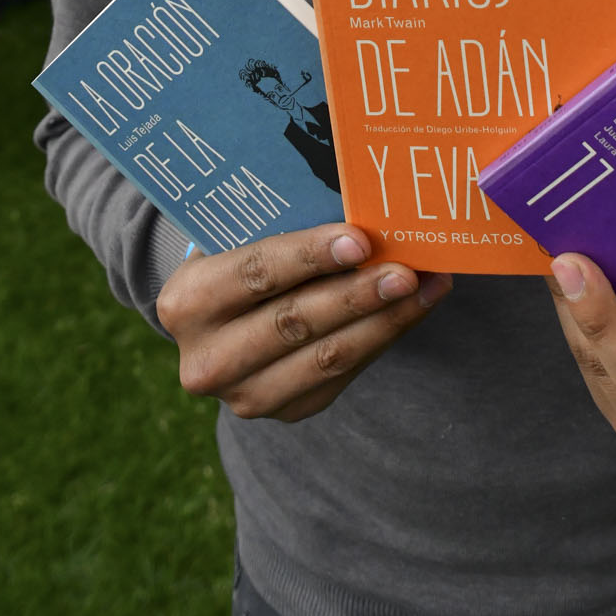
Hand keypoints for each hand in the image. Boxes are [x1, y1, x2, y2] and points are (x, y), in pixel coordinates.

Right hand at [157, 223, 451, 423]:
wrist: (221, 324)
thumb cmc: (240, 259)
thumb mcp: (239, 237)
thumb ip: (284, 225)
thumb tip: (362, 203)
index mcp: (187, 302)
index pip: (256, 273)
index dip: (310, 256)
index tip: (360, 240)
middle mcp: (207, 360)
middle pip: (295, 321)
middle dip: (358, 294)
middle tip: (407, 269)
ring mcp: (244, 396)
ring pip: (327, 357)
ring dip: (386, 319)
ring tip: (428, 286)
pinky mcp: (285, 412)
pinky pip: (343, 374)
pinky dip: (384, 337)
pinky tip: (416, 308)